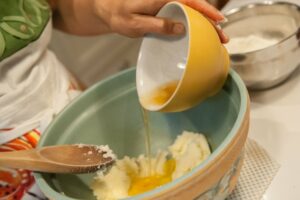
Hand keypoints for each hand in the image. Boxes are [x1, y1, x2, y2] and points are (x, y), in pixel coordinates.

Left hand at [51, 0, 227, 42]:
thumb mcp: (134, 23)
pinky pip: (182, 15)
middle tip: (222, 37)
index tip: (220, 21)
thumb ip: (157, 25)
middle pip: (195, 7)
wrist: (106, 8)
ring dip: (204, 24)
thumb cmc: (117, 14)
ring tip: (215, 38)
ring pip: (191, 11)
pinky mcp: (164, 9)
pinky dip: (193, 24)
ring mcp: (166, 3)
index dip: (207, 11)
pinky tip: (198, 34)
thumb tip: (180, 27)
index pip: (190, 1)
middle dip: (210, 22)